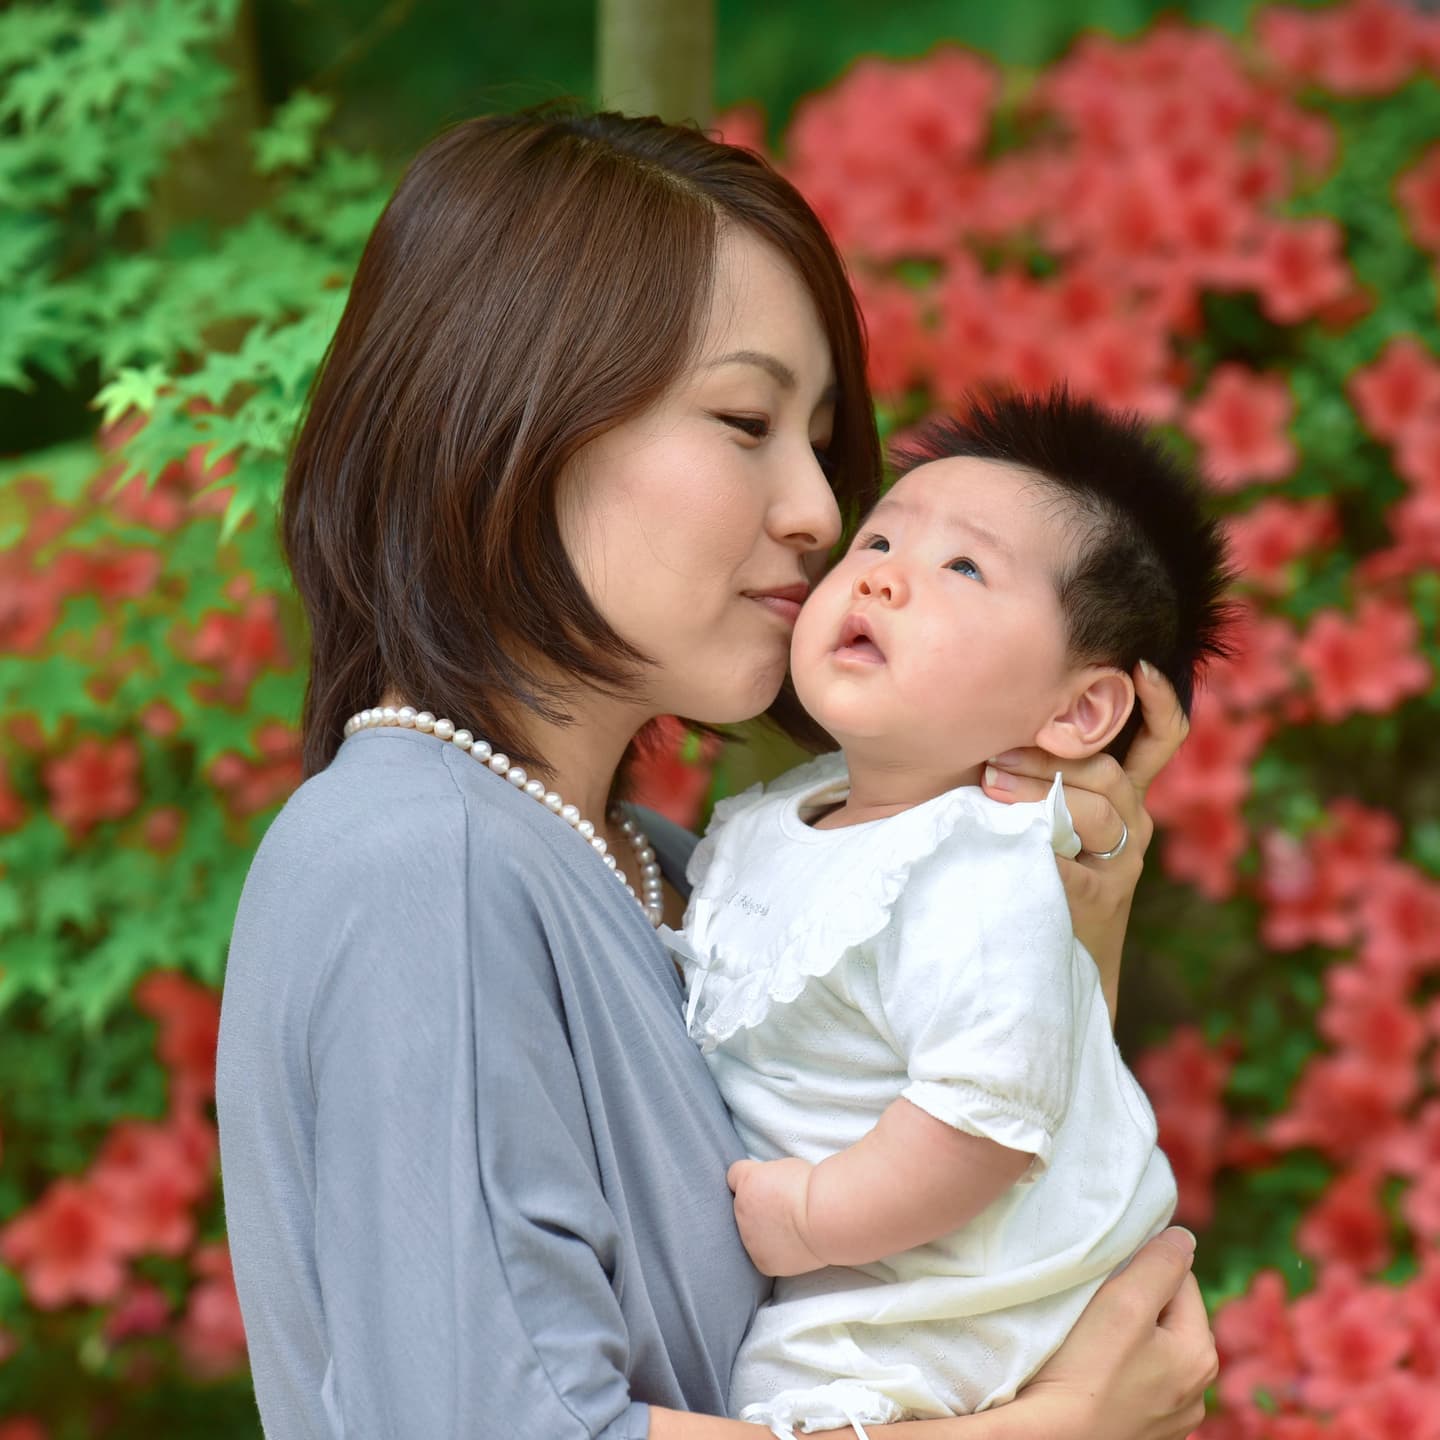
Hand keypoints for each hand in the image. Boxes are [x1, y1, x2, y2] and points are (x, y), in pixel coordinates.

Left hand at [727, 1158, 825, 1277]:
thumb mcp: (784, 1168)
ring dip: (764, 1231)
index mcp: (746, 1182)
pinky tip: (793, 1245)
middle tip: (783, 1210)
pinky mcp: (761, 1261)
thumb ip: (767, 1177)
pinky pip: (764, 1255)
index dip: (750, 1179)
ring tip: (791, 1229)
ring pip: (751, 1233)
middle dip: (757, 1208)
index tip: (763, 1183)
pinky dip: (776, 1252)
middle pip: (742, 1207)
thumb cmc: (813, 1188)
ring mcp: (749, 1239)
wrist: (825, 1217)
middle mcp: (740, 1210)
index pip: (733, 1176)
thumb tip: (766, 1188)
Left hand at [981, 661, 1188, 1006]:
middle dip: (1047, 757)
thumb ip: (1035, 768)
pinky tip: (1017, 846)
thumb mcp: (1040, 809)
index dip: (1161, 701)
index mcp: (1124, 793)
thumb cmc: (1031, 867)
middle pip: (1106, 772)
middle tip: (992, 758)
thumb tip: (990, 716)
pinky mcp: (1100, 899)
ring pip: (1095, 811)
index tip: (1139, 665)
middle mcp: (1132, 821)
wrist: (1056, 962)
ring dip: (1039, 794)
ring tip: (990, 790)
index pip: (1160, 739)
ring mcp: (1121, 861)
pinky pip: (1074, 868)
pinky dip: (1043, 853)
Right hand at [1016, 1228, 1216, 1439]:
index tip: (1107, 1279)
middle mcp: (1197, 1393)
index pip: (1180, 1280)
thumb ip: (1159, 1263)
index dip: (1142, 1268)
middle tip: (1096, 1308)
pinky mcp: (1143, 1434)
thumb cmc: (1087, 1371)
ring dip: (1127, 1339)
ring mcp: (1170, 1420)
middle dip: (1138, 1304)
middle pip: (1167, 1317)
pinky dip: (1119, 1373)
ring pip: (1152, 1352)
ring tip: (1091, 1341)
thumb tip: (1184, 1237)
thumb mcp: (1126, 1302)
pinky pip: (1137, 1385)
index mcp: (1201, 1354)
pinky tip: (1093, 1375)